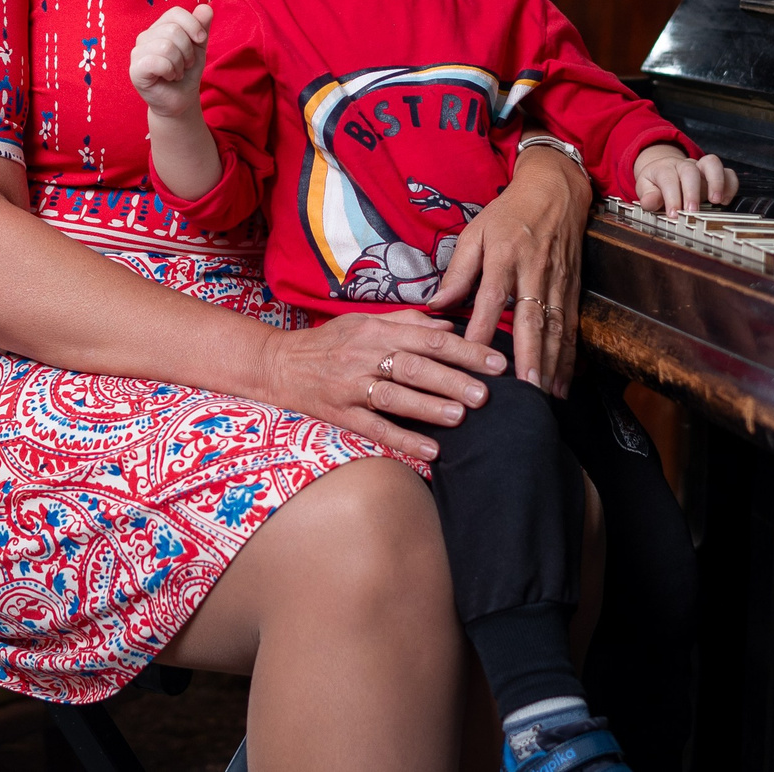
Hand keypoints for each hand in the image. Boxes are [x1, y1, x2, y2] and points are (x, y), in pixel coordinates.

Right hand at [128, 4, 212, 118]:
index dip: (193, 25)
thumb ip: (201, 26)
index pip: (175, 13)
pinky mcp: (135, 70)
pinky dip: (170, 71)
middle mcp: (145, 36)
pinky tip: (168, 77)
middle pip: (173, 30)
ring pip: (167, 46)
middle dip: (188, 51)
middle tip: (186, 64)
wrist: (181, 99)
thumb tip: (206, 7)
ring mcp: (137, 53)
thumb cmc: (187, 72)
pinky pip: (157, 61)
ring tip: (177, 72)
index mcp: (160, 27)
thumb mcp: (199, 47)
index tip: (201, 40)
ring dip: (180, 64)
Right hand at [261, 311, 508, 459]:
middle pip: (416, 366)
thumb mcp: (363, 322)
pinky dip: (404, 440)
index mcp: (376, 330)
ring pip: (396, 396)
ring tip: (462, 416)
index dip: (465, 350)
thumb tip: (447, 326)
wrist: (278, 364)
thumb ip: (406, 322)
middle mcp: (365, 356)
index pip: (429, 339)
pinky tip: (431, 451)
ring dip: (430, 407)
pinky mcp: (341, 414)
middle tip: (486, 393)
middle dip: (454, 379)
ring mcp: (352, 386)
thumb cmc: (328, 343)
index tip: (496, 362)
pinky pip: (376, 428)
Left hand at [426, 144, 588, 394]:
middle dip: (530, 358)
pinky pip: (571, 328)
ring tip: (544, 397)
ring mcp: (558, 282)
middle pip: (532, 320)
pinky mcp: (573, 288)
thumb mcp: (476, 231)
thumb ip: (458, 271)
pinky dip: (569, 358)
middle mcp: (534, 271)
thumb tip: (435, 306)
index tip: (471, 357)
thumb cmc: (510, 213)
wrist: (556, 190)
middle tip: (525, 391)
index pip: (491, 297)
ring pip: (557, 329)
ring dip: (552, 365)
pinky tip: (564, 384)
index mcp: (505, 256)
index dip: (481, 328)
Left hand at [633, 144, 736, 215]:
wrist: (664, 169)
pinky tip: (725, 201)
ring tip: (716, 201)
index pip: (668, 179)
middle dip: (692, 192)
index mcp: (664, 169)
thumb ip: (648, 196)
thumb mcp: (646, 188)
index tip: (673, 215)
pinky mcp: (715, 174)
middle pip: (690, 171)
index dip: (671, 197)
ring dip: (716, 182)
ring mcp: (701, 168)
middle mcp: (684, 166)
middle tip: (692, 212)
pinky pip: (728, 173)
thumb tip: (649, 202)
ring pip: (712, 163)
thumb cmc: (656, 183)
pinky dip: (730, 185)